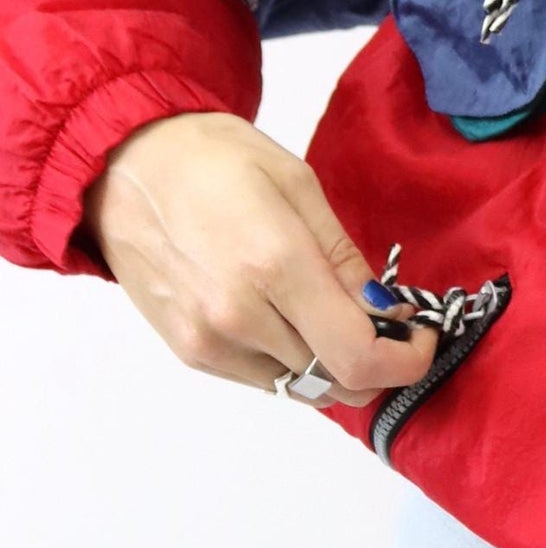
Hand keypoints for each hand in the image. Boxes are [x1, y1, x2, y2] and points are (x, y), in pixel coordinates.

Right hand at [82, 111, 435, 404]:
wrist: (123, 166)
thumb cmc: (213, 160)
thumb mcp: (298, 187)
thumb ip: (347, 260)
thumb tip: (390, 312)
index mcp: (275, 266)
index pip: (359, 356)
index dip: (407, 359)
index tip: (419, 334)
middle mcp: (238, 316)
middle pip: (337, 381)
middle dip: (378, 360)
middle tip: (387, 323)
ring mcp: (208, 341)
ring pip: (303, 387)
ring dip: (334, 365)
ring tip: (333, 314)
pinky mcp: (189, 353)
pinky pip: (264, 380)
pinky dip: (293, 362)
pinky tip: (290, 319)